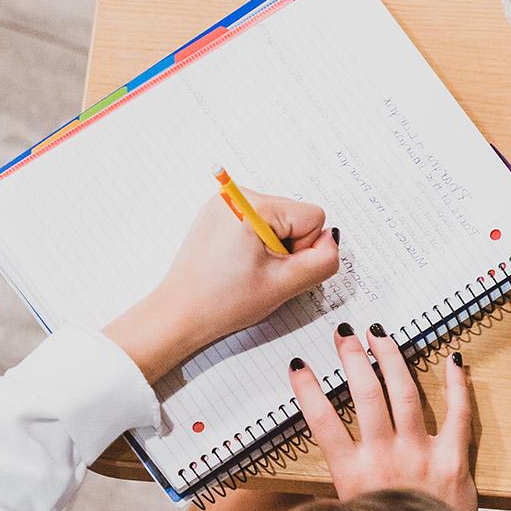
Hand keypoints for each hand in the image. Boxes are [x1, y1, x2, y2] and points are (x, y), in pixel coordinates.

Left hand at [103, 190, 339, 380]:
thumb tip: (331, 242)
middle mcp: (237, 195)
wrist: (179, 315)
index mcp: (253, 205)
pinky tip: (239, 266)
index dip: (304, 249)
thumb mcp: (285, 284)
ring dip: (273, 249)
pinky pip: (259, 225)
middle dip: (288, 248)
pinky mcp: (219, 215)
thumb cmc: (221, 302)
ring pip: (280, 223)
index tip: (277, 268)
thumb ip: (323, 261)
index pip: (313, 217)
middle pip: (296, 217)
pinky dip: (257, 246)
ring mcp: (226, 204)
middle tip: (261, 273)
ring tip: (247, 271)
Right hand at [290, 324, 475, 510]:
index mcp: (352, 475)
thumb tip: (314, 480)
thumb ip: (334, 497)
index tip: (299, 367)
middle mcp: (384, 458)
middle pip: (364, 396)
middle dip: (352, 360)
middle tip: (345, 335)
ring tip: (380, 336)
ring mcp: (420, 455)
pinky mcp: (454, 459)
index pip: (322, 422)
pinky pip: (457, 413)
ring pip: (404, 394)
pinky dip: (456, 384)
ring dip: (390, 359)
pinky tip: (451, 360)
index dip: (307, 391)